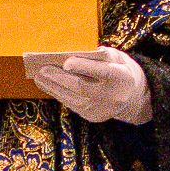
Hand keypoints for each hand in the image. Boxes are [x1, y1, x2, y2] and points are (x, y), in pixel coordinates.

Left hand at [29, 46, 152, 124]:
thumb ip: (102, 56)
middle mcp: (112, 96)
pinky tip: (47, 85)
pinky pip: (72, 104)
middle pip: (82, 87)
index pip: (102, 72)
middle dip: (60, 78)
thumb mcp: (118, 59)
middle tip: (42, 69)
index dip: (84, 67)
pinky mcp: (92, 116)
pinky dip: (58, 94)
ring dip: (53, 87)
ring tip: (38, 77)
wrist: (131, 98)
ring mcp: (101, 109)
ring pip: (73, 98)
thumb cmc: (120, 71)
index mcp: (121, 78)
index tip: (66, 62)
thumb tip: (76, 54)